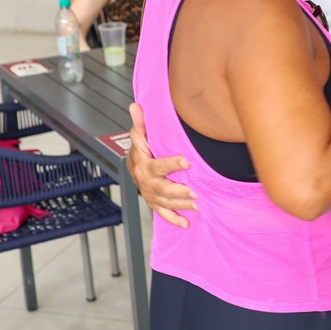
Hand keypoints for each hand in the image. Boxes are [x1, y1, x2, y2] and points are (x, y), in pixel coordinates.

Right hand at [126, 102, 197, 227]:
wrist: (133, 166)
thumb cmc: (141, 149)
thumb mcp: (140, 135)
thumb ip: (140, 123)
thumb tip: (136, 105)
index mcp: (143, 166)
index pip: (158, 165)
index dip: (172, 163)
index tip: (186, 161)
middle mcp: (146, 183)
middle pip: (163, 189)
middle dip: (180, 191)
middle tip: (196, 192)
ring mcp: (151, 195)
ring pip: (166, 202)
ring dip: (182, 205)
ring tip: (197, 204)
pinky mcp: (155, 203)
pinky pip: (164, 214)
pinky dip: (174, 220)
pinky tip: (186, 223)